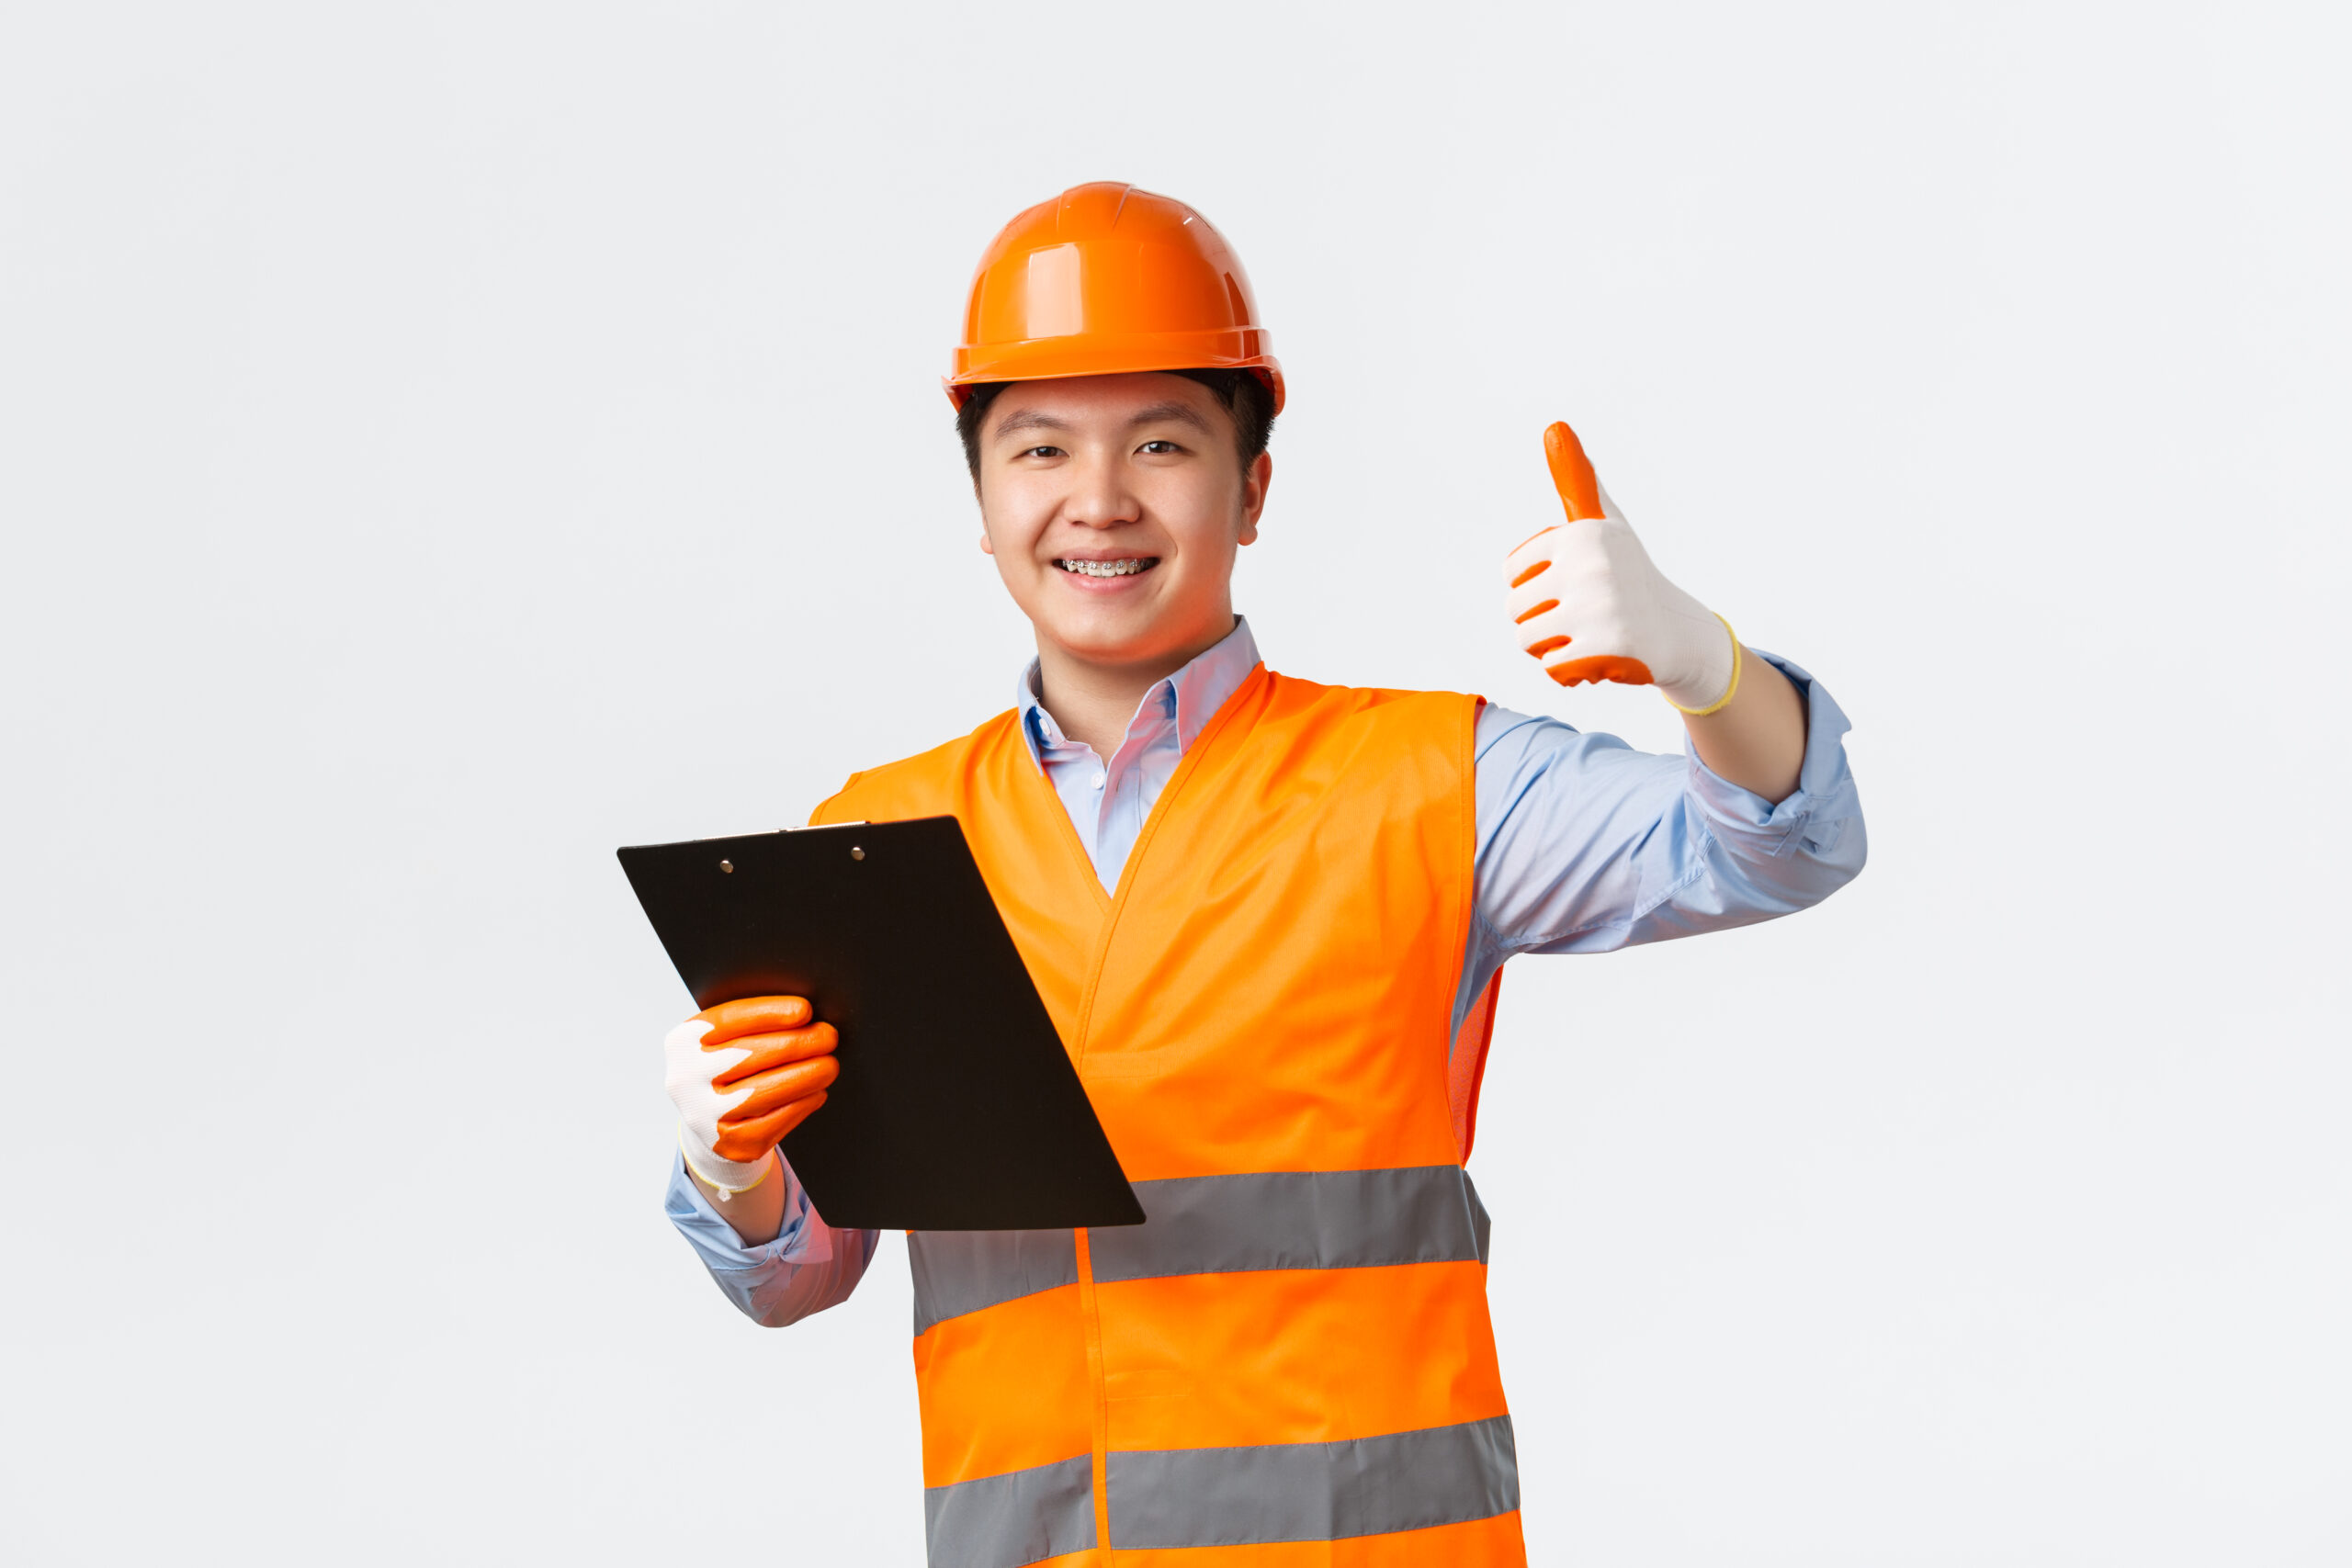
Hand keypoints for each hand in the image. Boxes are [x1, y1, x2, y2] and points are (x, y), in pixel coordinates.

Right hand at [664, 996, 839, 1198]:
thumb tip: (805, 1018)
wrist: (710, 1117)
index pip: (728, 1020)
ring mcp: (702, 1114)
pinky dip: (800, 1106)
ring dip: (805, 1076)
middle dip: (797, 1044)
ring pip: (763, 1091)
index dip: (769, 1013)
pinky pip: (771, 1123)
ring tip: (828, 1065)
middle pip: (749, 1055)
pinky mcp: (726, 1143)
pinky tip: (816, 1093)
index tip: (804, 1010)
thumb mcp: (725, 1040)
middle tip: (827, 1037)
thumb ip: (754, 1025)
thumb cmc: (729, 1066)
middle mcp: (685, 1079)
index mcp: (683, 1042)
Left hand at [1505, 421, 1738, 713]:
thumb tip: (1556, 427)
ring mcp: (1599, 607)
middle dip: (1541, 621)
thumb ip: (1578, 483)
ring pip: (1528, 641)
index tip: (1568, 583)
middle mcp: (1590, 564)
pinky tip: (1600, 657)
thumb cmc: (1629, 575)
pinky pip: (1552, 668)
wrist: (1677, 631)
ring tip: (1587, 635)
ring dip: (1552, 647)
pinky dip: (1571, 671)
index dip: (1534, 586)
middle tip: (1580, 616)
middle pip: (1515, 610)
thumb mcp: (1606, 524)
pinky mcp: (1606, 647)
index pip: (1511, 573)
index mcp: (1581, 533)